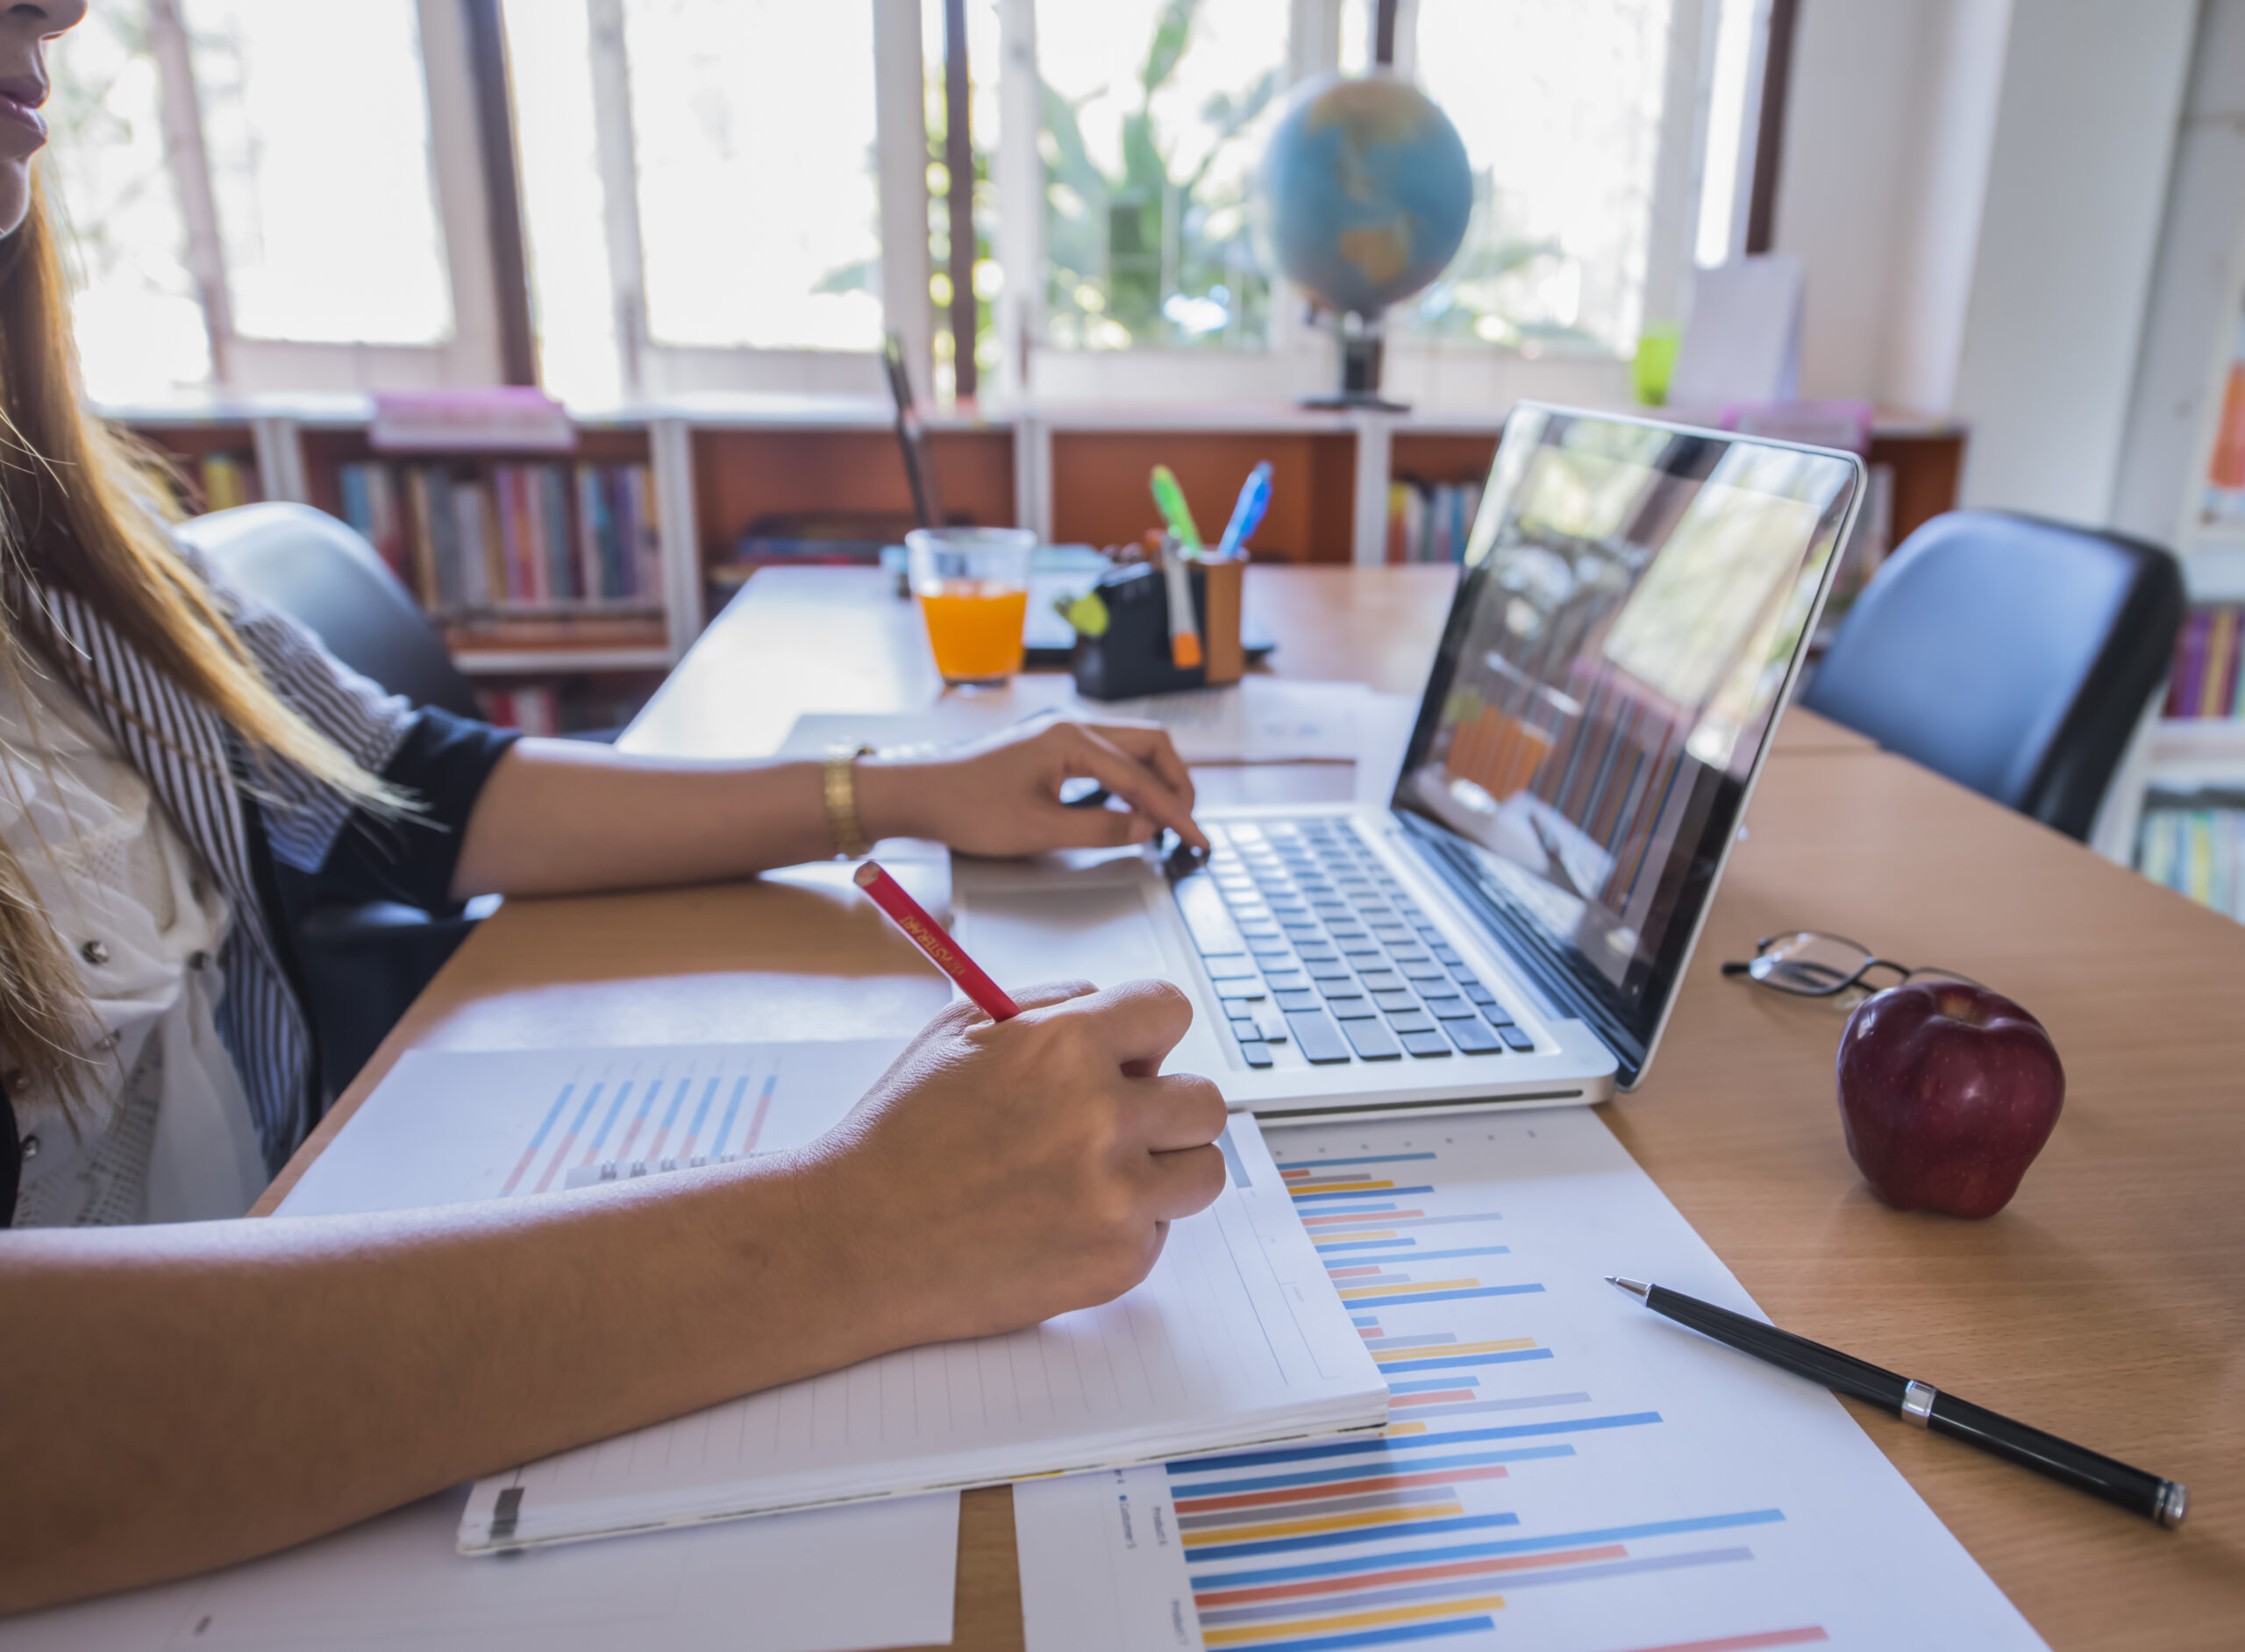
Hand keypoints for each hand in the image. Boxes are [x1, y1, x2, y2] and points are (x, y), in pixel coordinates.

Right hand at [795, 979, 1227, 1345]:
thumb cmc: (900, 1134)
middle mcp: (1101, 1120)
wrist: (856, 1241)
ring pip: (1202, 1169)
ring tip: (1099, 1174)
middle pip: (1203, 1098)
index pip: (1170, 1009)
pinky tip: (1060, 1221)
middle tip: (1116, 1122)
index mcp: (1064, 1046)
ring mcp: (1115, 1198)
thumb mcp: (960, 1030)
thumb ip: (1051, 1007)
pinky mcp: (1116, 1263)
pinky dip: (1124, 1226)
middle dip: (1164, 1105)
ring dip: (1163, 1168)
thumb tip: (1115, 1011)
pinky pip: (1160, 1231)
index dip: (1148, 1031)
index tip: (1133, 1052)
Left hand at [855, 715, 1207, 854]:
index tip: (1198, 839)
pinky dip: (1129, 779)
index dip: (1175, 812)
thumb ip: (1101, 828)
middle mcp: (1072, 726)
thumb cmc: (968, 808)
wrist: (919, 794)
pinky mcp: (1052, 747)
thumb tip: (1146, 827)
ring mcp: (1062, 733)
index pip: (1142, 777)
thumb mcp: (1039, 830)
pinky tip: (1130, 806)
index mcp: (1072, 739)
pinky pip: (1108, 756)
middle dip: (1176, 782)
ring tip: (1167, 818)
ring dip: (1154, 780)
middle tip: (1187, 823)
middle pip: (1150, 744)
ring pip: (1130, 747)